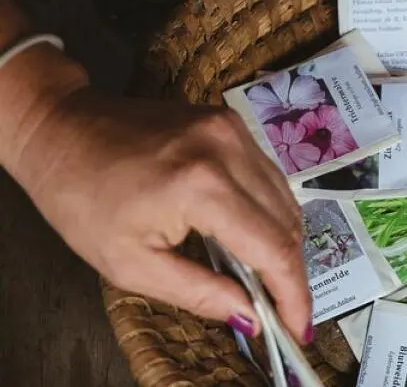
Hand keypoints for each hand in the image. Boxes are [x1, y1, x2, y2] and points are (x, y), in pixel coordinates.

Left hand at [5, 81, 310, 342]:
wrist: (63, 129)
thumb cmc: (83, 200)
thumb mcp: (131, 265)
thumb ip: (198, 293)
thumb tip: (250, 316)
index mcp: (202, 186)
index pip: (272, 248)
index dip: (293, 294)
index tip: (298, 328)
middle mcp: (229, 149)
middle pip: (287, 222)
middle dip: (290, 272)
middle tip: (280, 309)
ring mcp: (232, 130)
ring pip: (285, 197)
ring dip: (282, 241)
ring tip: (264, 275)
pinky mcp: (230, 122)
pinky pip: (268, 175)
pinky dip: (268, 210)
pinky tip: (251, 233)